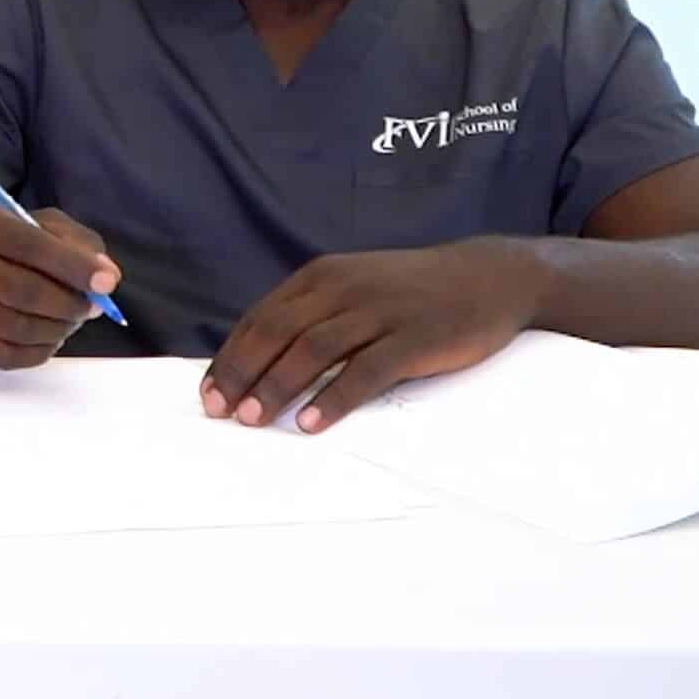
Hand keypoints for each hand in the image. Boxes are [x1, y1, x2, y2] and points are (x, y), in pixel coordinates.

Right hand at [0, 201, 119, 367]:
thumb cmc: (6, 250)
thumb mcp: (42, 227)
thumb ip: (79, 243)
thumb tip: (107, 276)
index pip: (29, 244)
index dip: (73, 266)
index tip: (107, 284)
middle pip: (24, 291)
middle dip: (69, 304)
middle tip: (91, 308)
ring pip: (19, 328)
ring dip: (58, 329)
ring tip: (69, 321)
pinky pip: (8, 357)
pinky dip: (40, 351)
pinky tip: (47, 337)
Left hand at [201, 237, 541, 432]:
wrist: (489, 276)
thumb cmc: (412, 291)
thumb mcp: (354, 286)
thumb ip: (314, 313)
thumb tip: (264, 359)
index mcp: (321, 277)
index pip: (260, 318)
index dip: (230, 357)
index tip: (209, 393)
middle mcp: (343, 289)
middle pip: (277, 332)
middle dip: (242, 374)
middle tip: (221, 412)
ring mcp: (379, 312)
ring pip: (312, 349)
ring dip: (277, 386)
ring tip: (254, 419)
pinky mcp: (413, 338)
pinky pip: (364, 371)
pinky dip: (333, 398)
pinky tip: (311, 422)